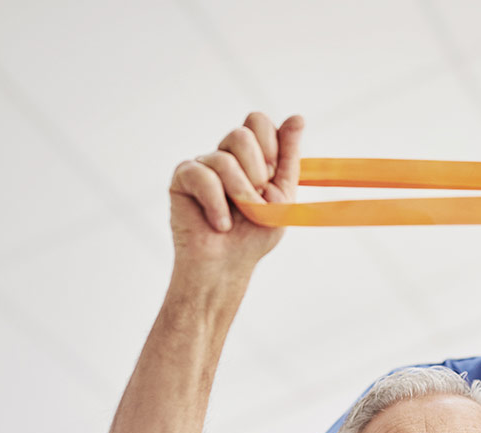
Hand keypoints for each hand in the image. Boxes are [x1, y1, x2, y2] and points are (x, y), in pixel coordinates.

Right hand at [169, 111, 304, 274]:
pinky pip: (203, 176)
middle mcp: (225, 155)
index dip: (269, 146)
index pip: (258, 121)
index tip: (272, 177)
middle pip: (242, 134)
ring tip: (238, 218)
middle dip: (257, 173)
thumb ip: (289, 158)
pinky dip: (217, 205)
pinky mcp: (182, 178)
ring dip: (240, 194)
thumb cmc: (254, 236)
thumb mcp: (282, 197)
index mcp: (251, 156)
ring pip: (224, 158)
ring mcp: (203, 165)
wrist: (227, 266)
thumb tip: (298, 117)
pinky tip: (220, 225)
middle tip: (255, 200)